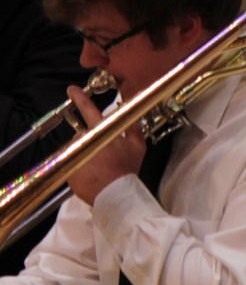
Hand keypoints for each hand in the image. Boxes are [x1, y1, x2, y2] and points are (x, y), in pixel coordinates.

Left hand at [64, 87, 143, 204]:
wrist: (114, 194)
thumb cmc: (126, 168)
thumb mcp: (138, 146)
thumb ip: (133, 127)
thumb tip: (130, 112)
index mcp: (101, 132)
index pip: (89, 110)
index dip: (80, 98)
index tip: (71, 89)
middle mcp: (84, 140)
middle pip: (83, 133)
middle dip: (91, 138)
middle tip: (103, 153)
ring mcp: (74, 155)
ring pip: (78, 148)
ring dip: (85, 152)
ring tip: (97, 166)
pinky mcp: (68, 169)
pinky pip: (73, 163)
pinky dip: (81, 167)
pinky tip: (92, 175)